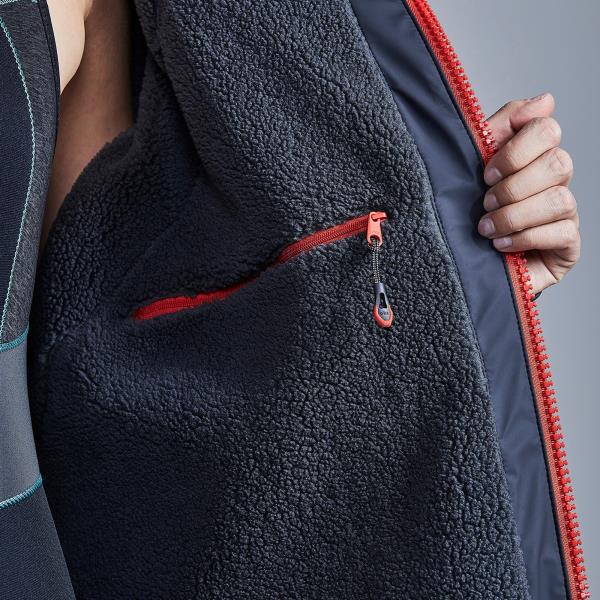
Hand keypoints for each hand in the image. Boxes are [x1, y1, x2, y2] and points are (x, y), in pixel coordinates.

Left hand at [478, 93, 579, 293]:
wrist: (464, 264)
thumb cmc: (470, 215)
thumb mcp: (472, 168)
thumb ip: (498, 129)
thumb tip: (545, 100)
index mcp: (533, 158)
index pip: (547, 129)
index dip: (516, 150)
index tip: (486, 173)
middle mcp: (554, 182)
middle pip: (558, 162)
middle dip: (513, 185)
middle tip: (485, 202)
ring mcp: (565, 214)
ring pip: (559, 199)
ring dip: (516, 215)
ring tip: (487, 229)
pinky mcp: (567, 245)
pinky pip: (561, 232)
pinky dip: (526, 237)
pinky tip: (502, 245)